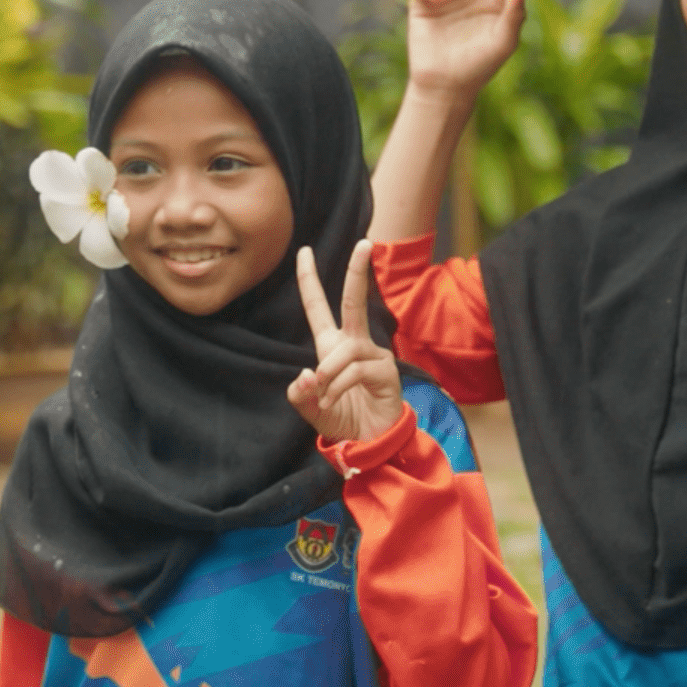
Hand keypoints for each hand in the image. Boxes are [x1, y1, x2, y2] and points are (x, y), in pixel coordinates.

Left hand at [286, 240, 403, 444]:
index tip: (303, 251)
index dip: (309, 280)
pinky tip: (333, 402)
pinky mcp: (386, 371)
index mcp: (331, 345)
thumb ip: (300, 393)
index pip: (318, 307)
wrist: (368, 444)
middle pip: (353, 302)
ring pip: (344, 351)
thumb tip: (306, 373)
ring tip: (326, 397)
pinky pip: (354, 371)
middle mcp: (353, 344)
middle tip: (364, 243)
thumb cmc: (342, 419)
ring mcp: (373, 355)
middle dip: (357, 272)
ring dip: (328, 376)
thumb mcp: (310, 408)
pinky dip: (338, 387)